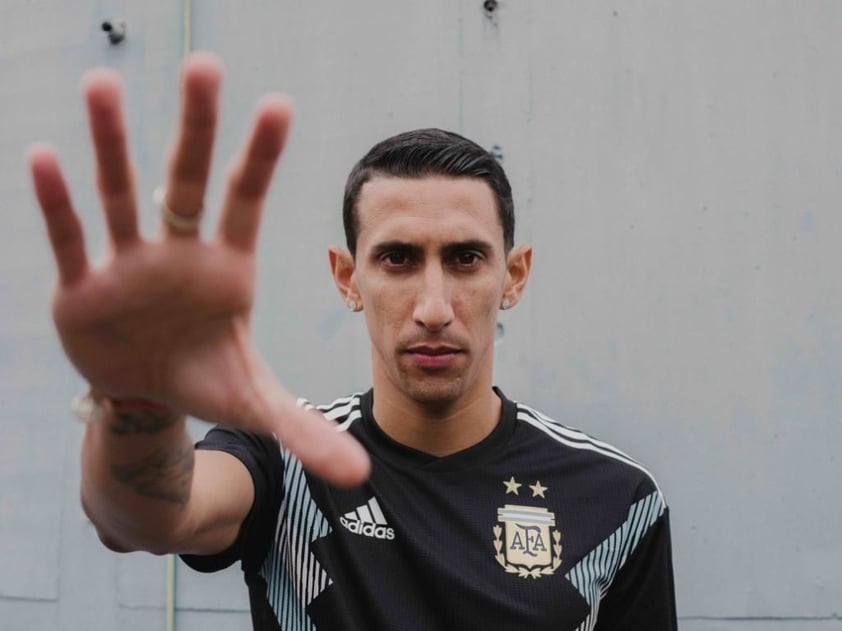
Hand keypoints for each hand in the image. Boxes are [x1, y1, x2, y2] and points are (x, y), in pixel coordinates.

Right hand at [29, 52, 368, 485]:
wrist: (150, 395)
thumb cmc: (208, 379)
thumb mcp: (257, 405)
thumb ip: (306, 431)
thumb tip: (362, 475)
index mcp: (227, 269)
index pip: (247, 204)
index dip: (261, 159)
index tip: (279, 106)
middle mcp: (179, 253)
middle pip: (189, 181)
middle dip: (197, 128)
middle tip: (206, 67)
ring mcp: (129, 264)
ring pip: (121, 195)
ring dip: (112, 145)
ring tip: (107, 85)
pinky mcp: (83, 287)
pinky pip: (72, 240)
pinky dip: (59, 206)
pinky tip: (44, 157)